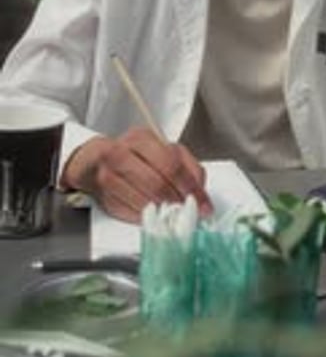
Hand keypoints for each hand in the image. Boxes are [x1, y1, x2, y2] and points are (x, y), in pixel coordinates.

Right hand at [61, 127, 211, 222]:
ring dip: (164, 212)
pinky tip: (155, 216)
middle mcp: (121, 153)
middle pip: (157, 183)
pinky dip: (147, 218)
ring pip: (144, 201)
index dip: (190, 187)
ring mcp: (108, 175)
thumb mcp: (159, 149)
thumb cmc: (131, 155)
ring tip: (175, 215)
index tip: (203, 203)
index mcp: (141, 138)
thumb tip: (200, 189)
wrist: (91, 161)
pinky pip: (131, 213)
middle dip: (178, 202)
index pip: (171, 163)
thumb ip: (184, 165)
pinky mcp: (102, 196)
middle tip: (190, 212)